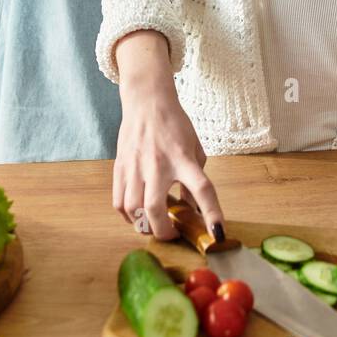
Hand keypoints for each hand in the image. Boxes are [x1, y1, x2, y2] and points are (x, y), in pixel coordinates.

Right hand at [113, 79, 224, 241]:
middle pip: (155, 208)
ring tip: (153, 224)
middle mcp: (158, 164)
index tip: (217, 234)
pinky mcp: (120, 168)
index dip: (212, 213)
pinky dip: (127, 215)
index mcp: (182, 158)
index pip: (202, 189)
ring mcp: (136, 166)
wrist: (147, 102)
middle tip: (172, 233)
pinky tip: (137, 213)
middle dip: (163, 231)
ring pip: (133, 209)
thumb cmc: (174, 125)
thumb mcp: (194, 149)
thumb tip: (191, 209)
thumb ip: (194, 180)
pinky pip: (119, 202)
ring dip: (143, 225)